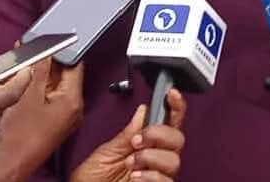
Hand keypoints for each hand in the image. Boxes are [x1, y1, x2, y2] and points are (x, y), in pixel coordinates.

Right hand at [0, 59, 83, 181]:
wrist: (11, 163)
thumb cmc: (20, 136)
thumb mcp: (28, 94)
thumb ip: (40, 70)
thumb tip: (46, 53)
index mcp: (73, 99)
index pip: (74, 65)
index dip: (61, 51)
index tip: (49, 43)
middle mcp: (73, 108)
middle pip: (65, 75)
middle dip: (49, 64)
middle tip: (33, 56)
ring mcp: (64, 115)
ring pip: (56, 86)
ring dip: (43, 77)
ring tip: (26, 71)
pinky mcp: (55, 121)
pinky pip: (51, 98)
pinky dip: (40, 90)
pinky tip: (26, 86)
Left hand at [70, 89, 186, 181]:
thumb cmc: (92, 180)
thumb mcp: (107, 151)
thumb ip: (128, 132)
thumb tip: (144, 109)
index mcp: (145, 144)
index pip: (168, 121)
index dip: (175, 106)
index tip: (171, 95)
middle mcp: (155, 159)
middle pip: (177, 138)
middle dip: (159, 134)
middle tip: (137, 140)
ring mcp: (156, 176)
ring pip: (174, 160)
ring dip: (150, 158)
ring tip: (130, 164)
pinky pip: (166, 181)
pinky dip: (151, 177)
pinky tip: (135, 178)